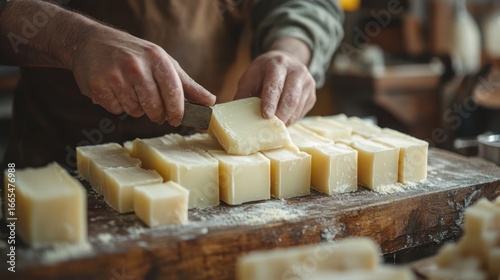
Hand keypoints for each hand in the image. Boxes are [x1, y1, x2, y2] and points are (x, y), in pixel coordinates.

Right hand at [71, 26, 214, 125]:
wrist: (91, 42)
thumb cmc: (134, 54)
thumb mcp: (162, 62)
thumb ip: (186, 84)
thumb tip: (210, 101)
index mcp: (156, 58)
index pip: (173, 92)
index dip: (177, 111)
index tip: (176, 119)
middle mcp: (136, 66)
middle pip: (155, 107)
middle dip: (156, 114)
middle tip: (153, 108)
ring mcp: (116, 76)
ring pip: (136, 111)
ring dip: (136, 109)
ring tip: (130, 91)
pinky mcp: (98, 86)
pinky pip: (117, 110)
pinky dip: (118, 106)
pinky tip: (114, 90)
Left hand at [235, 49, 315, 124]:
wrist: (287, 61)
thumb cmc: (264, 72)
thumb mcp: (251, 76)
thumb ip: (244, 94)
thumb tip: (234, 116)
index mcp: (278, 64)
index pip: (276, 84)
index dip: (271, 101)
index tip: (266, 116)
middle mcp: (297, 71)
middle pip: (291, 98)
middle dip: (280, 115)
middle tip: (269, 128)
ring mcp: (308, 83)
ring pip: (297, 108)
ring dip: (285, 120)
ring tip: (273, 128)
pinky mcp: (312, 95)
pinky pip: (301, 113)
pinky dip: (290, 120)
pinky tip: (281, 121)